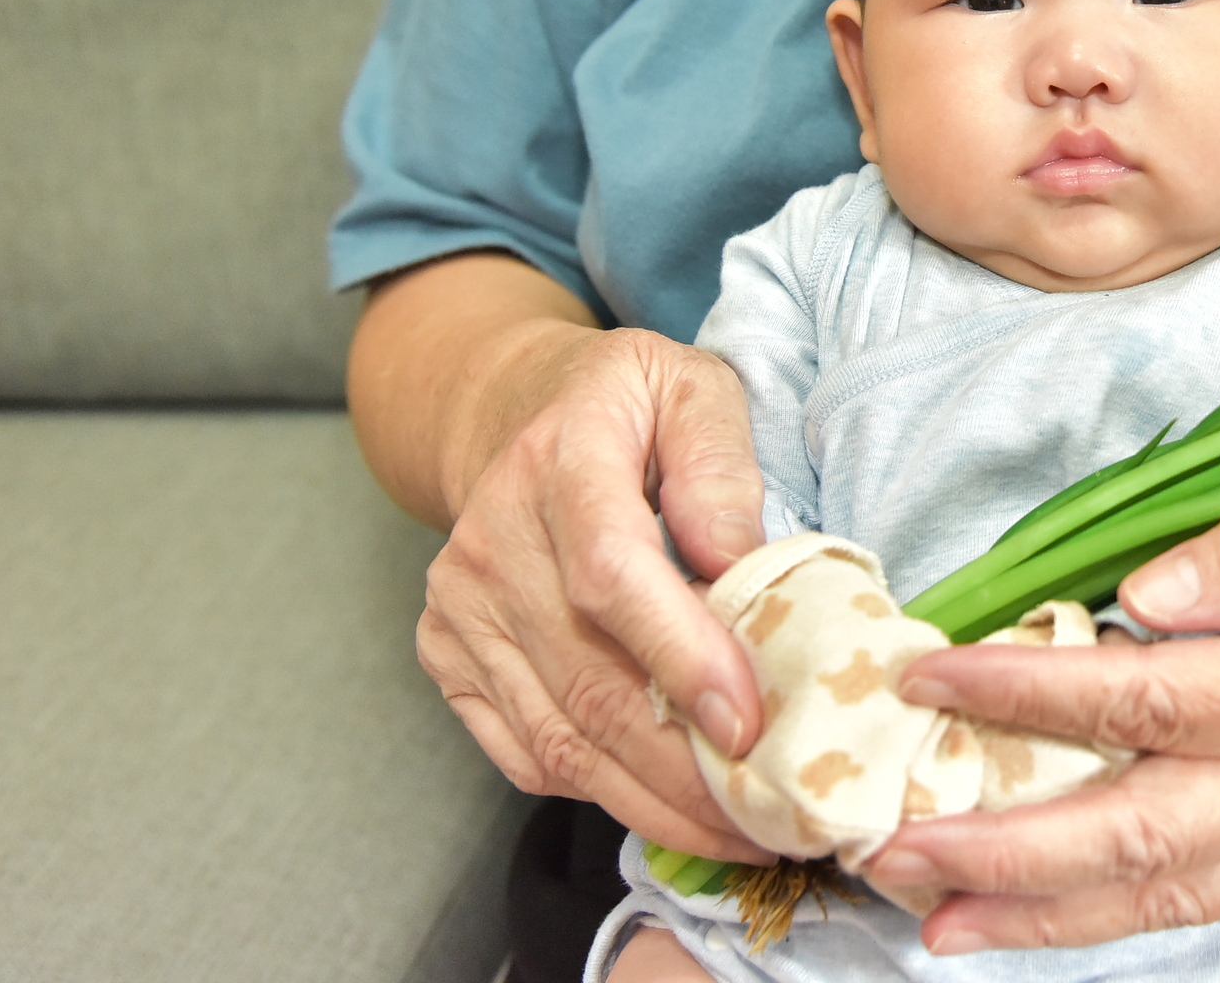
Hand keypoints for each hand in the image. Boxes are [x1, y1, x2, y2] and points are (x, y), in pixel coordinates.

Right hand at [365, 268, 777, 860]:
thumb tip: (738, 561)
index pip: (611, 575)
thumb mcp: (691, 387)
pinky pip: (523, 752)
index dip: (679, 658)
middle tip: (771, 814)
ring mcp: (460, 606)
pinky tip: (668, 807)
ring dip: (650, 802)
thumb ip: (720, 462)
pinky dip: (598, 792)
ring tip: (737, 831)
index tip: (746, 725)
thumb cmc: (626, 405)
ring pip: (557, 736)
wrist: (511, 412)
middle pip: (588, 680)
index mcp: (562, 459)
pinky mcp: (448, 656)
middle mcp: (493, 540)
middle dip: (682, 769)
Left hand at [869, 469, 1219, 952]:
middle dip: (1004, 849)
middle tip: (890, 847)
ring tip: (935, 918)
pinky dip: (1114, 921)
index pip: (1151, 697)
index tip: (930, 672)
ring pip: (1169, 894)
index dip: (1029, 690)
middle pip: (1142, 833)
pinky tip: (1039, 922)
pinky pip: (1209, 900)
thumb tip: (1142, 593)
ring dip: (1042, 914)